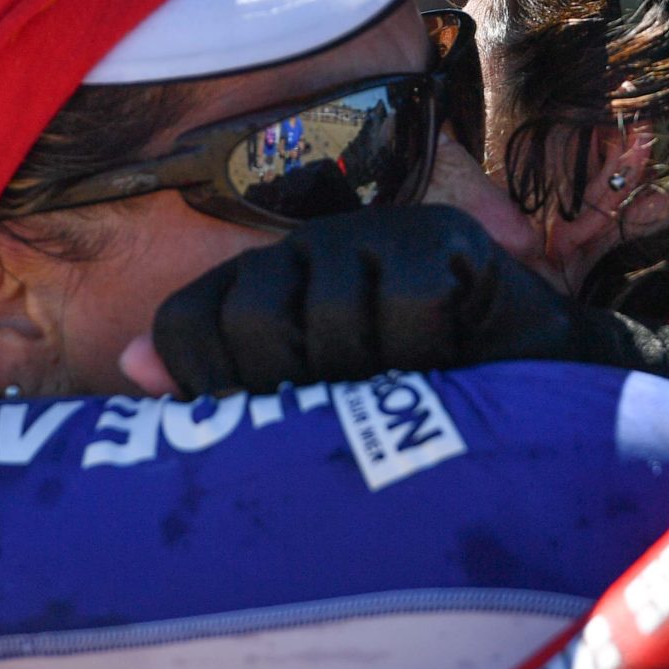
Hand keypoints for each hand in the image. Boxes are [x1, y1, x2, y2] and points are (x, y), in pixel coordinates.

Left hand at [144, 204, 668, 396]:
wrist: (539, 386)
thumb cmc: (413, 410)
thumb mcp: (311, 411)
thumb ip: (224, 389)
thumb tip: (129, 362)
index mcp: (261, 288)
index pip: (190, 322)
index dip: (210, 387)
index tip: (260, 431)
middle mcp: (305, 252)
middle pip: (251, 321)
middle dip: (295, 390)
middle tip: (348, 416)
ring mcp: (373, 237)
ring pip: (330, 320)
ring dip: (372, 379)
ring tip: (405, 394)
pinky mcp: (439, 238)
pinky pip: (405, 307)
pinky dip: (426, 351)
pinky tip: (449, 361)